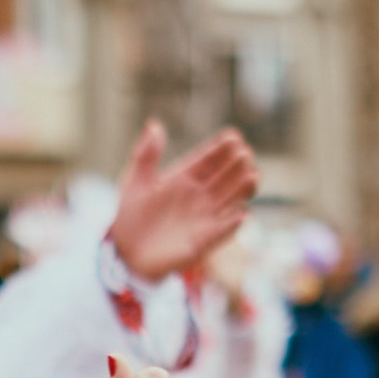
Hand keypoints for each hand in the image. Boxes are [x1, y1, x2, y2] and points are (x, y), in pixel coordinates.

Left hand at [110, 121, 258, 286]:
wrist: (126, 253)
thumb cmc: (129, 217)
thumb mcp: (134, 181)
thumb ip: (146, 155)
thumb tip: (154, 125)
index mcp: (185, 177)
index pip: (209, 158)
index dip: (222, 147)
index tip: (233, 136)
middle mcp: (199, 194)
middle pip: (227, 175)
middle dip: (238, 164)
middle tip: (244, 154)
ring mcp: (205, 216)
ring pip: (232, 198)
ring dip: (243, 188)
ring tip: (251, 176)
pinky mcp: (205, 240)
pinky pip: (224, 231)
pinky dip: (233, 224)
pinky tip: (242, 214)